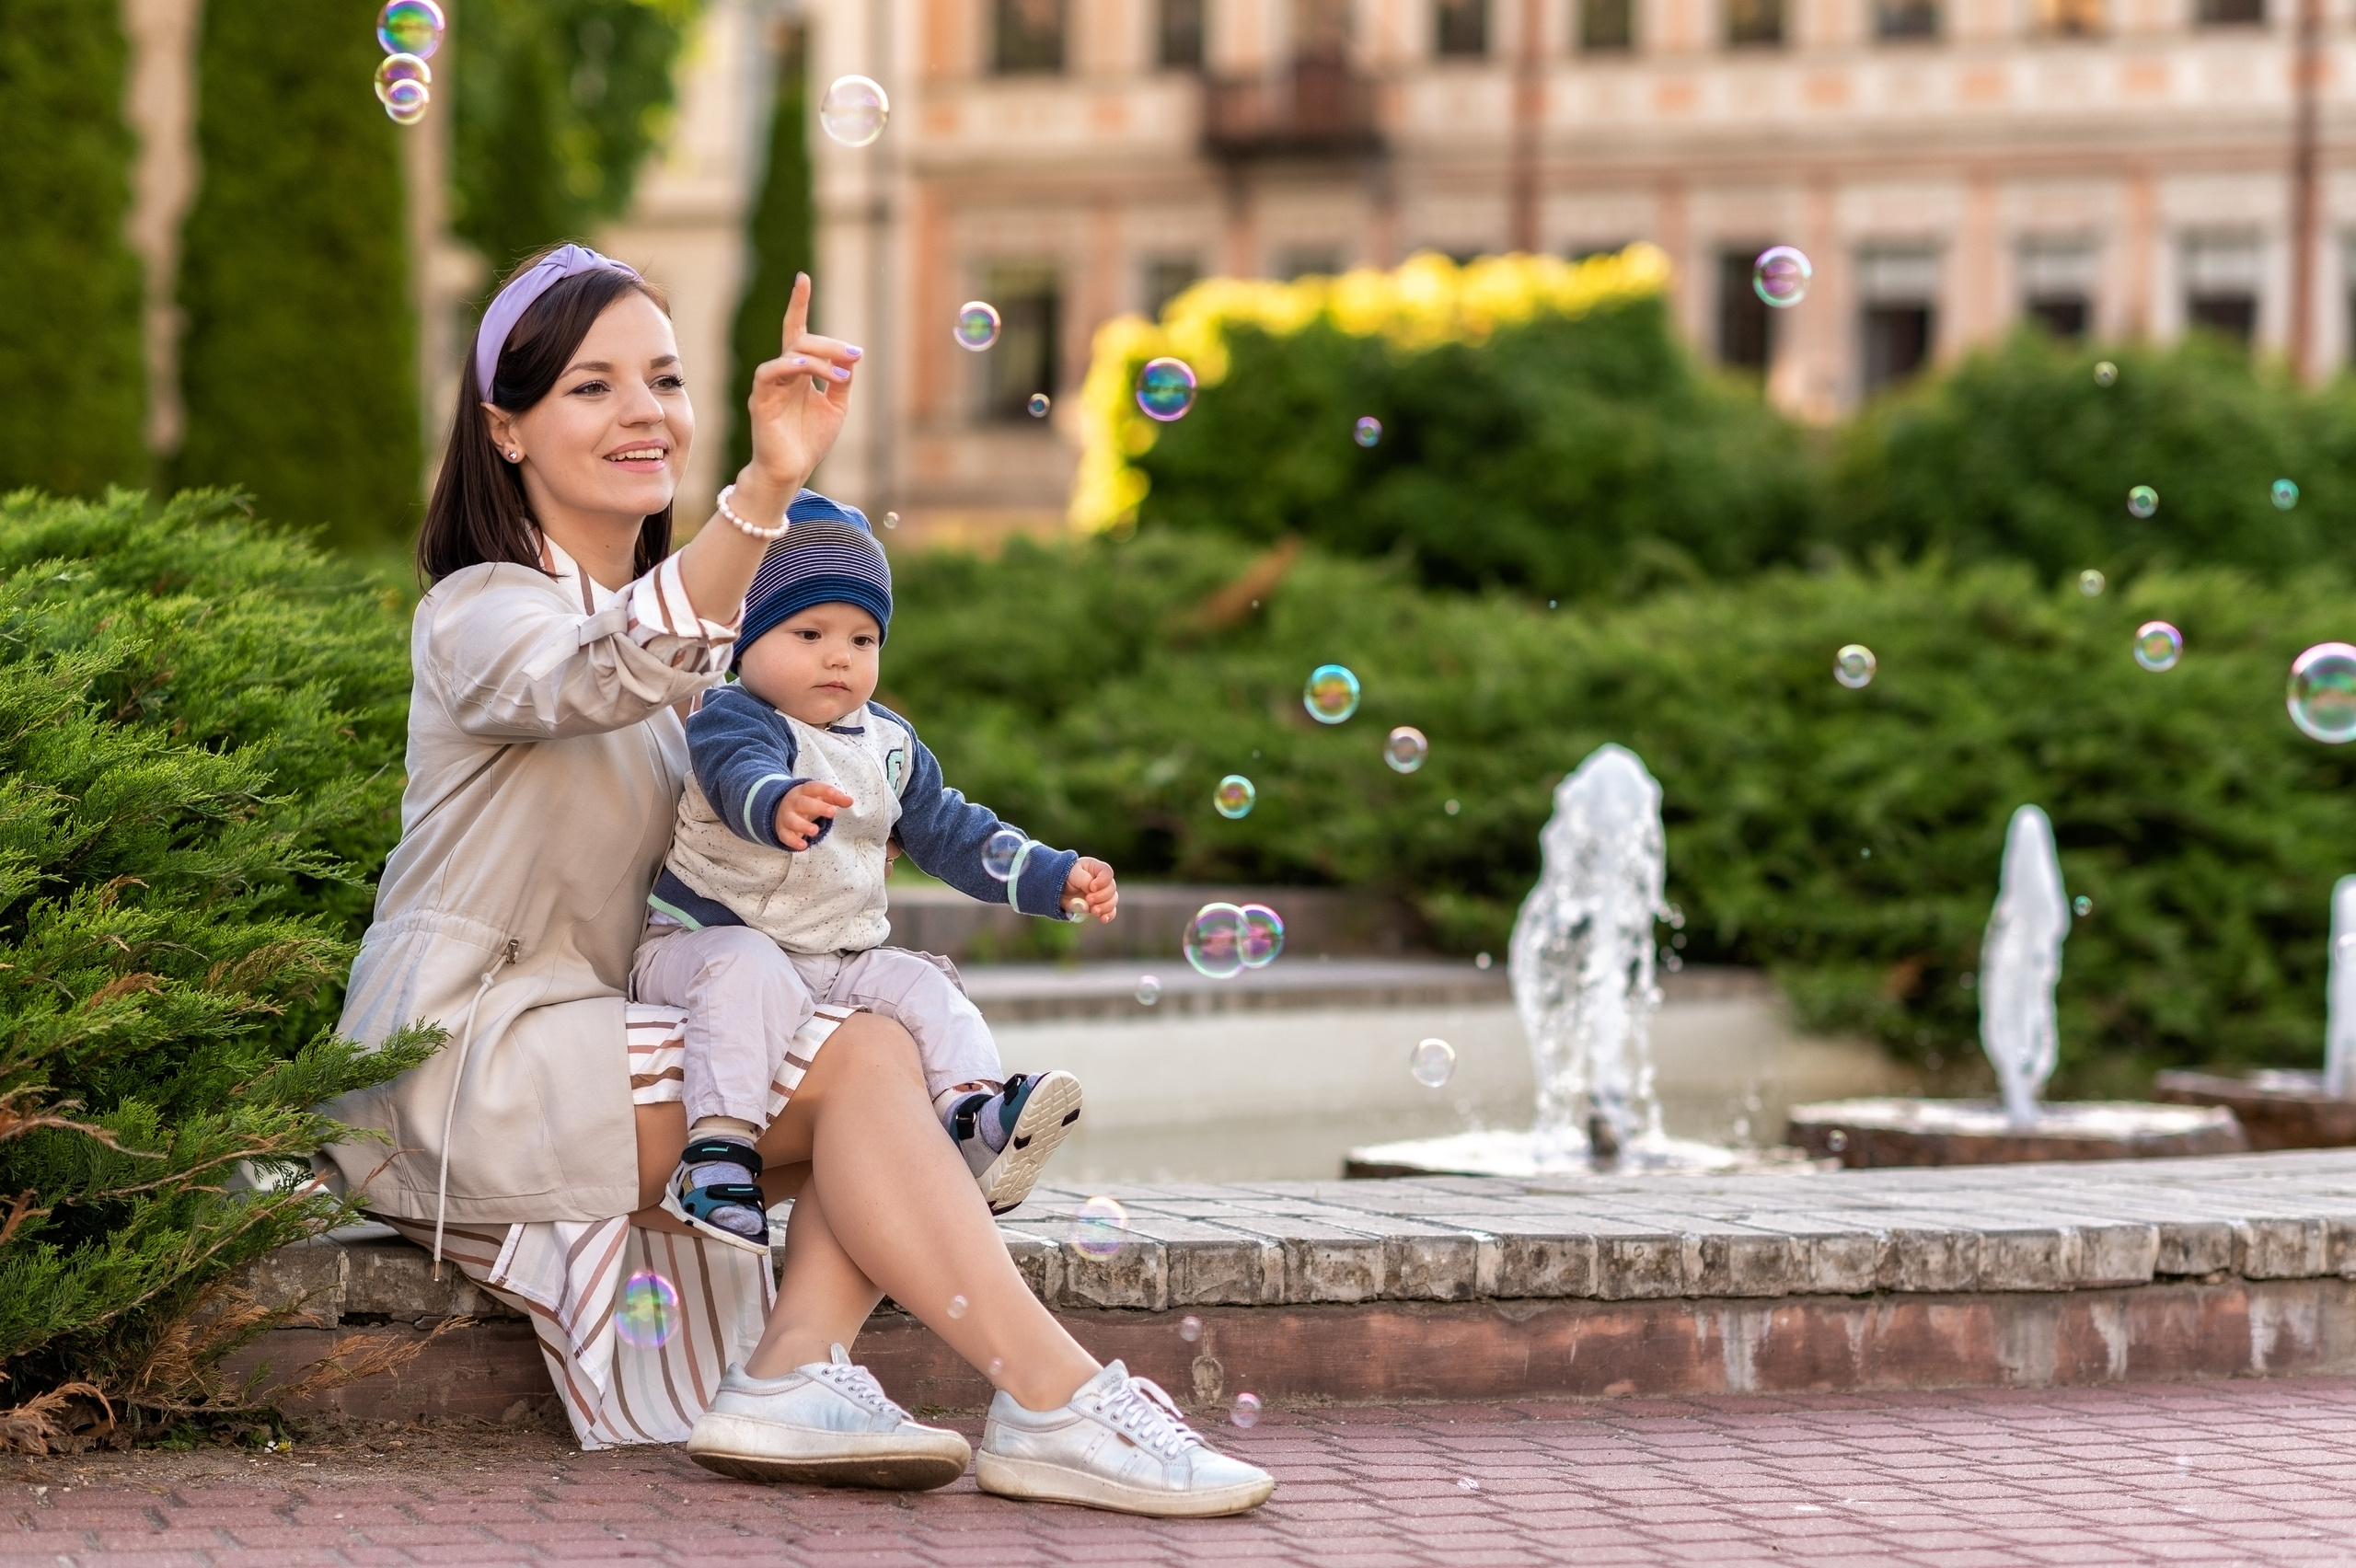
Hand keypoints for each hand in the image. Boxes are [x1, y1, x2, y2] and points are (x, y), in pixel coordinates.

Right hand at [733, 273, 860, 517]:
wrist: (792, 471)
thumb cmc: (810, 439)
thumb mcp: (837, 405)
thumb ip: (841, 378)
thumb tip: (851, 355)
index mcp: (798, 373)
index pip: (797, 332)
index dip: (798, 304)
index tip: (802, 278)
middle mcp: (782, 374)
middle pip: (802, 341)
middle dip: (831, 345)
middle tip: (855, 356)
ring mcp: (769, 385)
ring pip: (791, 354)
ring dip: (819, 358)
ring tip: (842, 372)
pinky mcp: (760, 400)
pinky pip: (770, 373)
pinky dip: (791, 367)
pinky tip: (809, 370)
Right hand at [775, 781, 852, 849]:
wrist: (782, 808)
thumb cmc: (808, 802)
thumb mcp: (821, 797)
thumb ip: (836, 798)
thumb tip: (850, 801)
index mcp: (804, 791)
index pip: (813, 787)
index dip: (824, 790)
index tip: (834, 793)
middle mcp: (793, 802)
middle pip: (803, 803)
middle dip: (817, 807)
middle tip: (832, 812)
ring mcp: (786, 816)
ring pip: (792, 820)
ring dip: (803, 826)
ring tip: (815, 831)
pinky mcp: (782, 830)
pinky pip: (785, 836)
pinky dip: (793, 841)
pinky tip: (803, 846)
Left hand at [1062, 857, 1118, 923]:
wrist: (1060, 889)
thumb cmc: (1067, 877)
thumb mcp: (1073, 874)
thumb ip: (1083, 879)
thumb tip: (1091, 893)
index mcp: (1097, 869)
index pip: (1107, 873)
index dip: (1103, 881)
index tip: (1092, 887)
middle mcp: (1104, 881)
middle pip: (1111, 888)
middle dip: (1101, 896)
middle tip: (1088, 899)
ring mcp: (1104, 894)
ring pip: (1113, 900)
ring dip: (1104, 907)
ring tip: (1093, 910)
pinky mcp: (1101, 906)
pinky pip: (1110, 911)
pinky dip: (1108, 915)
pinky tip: (1103, 918)